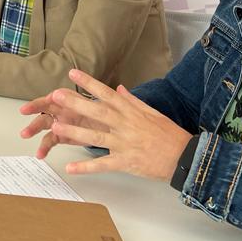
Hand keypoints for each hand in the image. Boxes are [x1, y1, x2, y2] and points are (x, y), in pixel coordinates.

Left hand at [19, 69, 191, 181]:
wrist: (185, 157)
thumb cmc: (169, 134)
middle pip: (97, 112)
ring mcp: (125, 144)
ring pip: (96, 137)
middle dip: (76, 103)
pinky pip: (103, 165)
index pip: (107, 93)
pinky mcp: (126, 162)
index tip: (73, 73)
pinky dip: (86, 167)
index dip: (89, 83)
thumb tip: (119, 88)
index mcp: (131, 112)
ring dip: (75, 132)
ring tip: (56, 127)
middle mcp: (125, 125)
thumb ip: (133, 101)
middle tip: (56, 95)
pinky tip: (70, 168)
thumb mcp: (152, 112)